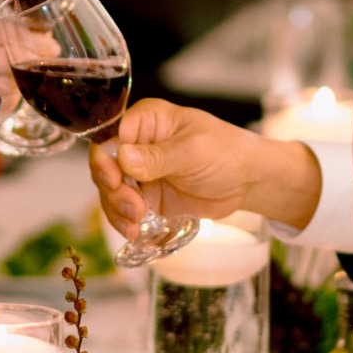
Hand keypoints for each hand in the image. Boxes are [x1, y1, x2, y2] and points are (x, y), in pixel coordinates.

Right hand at [87, 99, 320, 235]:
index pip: (110, 136)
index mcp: (146, 121)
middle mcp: (137, 144)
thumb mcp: (193, 151)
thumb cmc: (227, 153)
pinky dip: (124, 221)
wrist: (248, 182)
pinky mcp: (146, 196)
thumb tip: (122, 157)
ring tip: (137, 224)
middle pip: (105, 166)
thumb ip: (157, 156)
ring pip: (110, 191)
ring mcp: (140, 172)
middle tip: (134, 209)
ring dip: (117, 210)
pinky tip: (135, 231)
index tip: (116, 180)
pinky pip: (123, 209)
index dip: (106, 159)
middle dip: (113, 191)